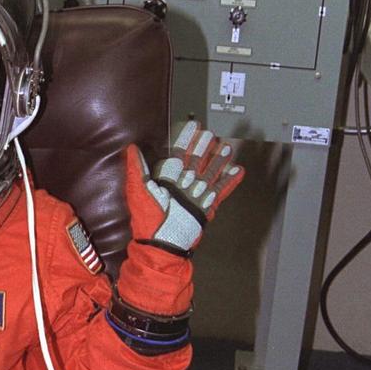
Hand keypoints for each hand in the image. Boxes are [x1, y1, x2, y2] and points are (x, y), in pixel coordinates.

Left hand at [125, 122, 243, 253]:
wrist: (163, 244)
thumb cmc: (148, 218)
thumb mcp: (139, 190)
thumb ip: (136, 168)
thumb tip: (131, 147)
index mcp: (166, 180)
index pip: (178, 155)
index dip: (185, 140)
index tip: (193, 126)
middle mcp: (182, 185)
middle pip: (196, 162)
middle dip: (204, 148)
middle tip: (212, 134)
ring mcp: (195, 196)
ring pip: (210, 174)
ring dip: (219, 161)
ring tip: (227, 147)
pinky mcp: (206, 208)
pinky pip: (220, 192)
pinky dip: (230, 182)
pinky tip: (239, 170)